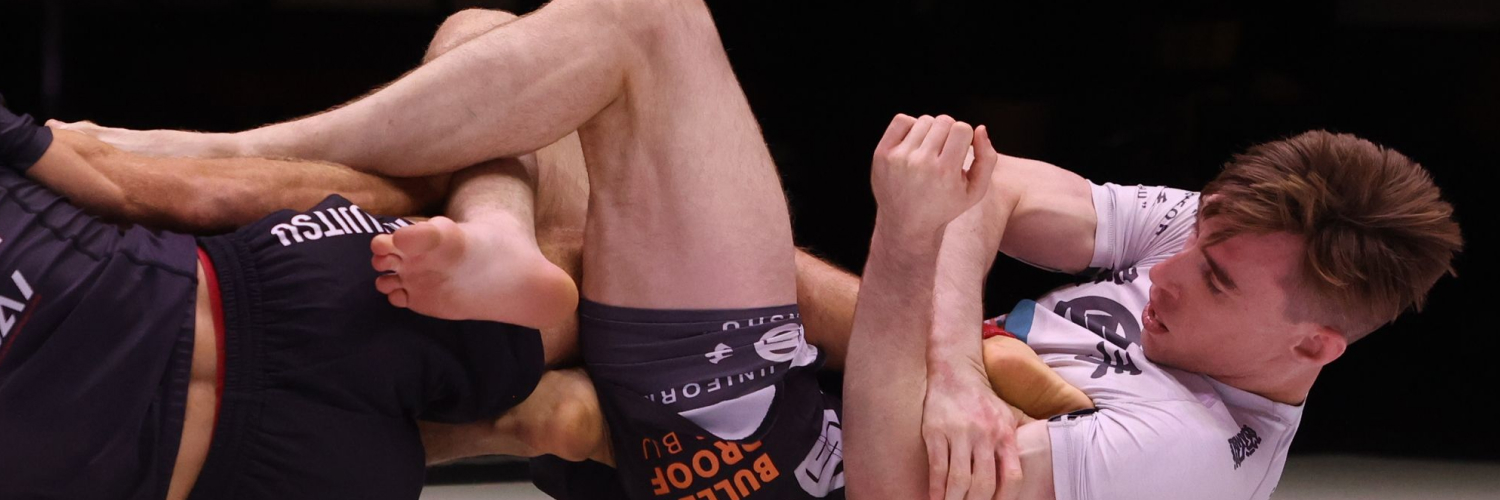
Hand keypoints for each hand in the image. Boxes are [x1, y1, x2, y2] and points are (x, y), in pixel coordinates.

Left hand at [870, 114, 998, 237]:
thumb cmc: (944, 205)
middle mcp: (920, 163)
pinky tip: (914, 144)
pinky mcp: (882, 154)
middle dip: (948, 133)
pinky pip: (901, 121)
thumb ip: (987, 159)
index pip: (962, 128)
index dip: (964, 138)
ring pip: (924, 120)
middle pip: (944, 121)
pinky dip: (910, 127)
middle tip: (944, 152)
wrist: (906, 224)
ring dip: (930, 132)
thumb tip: (980, 128)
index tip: (959, 151)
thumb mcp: (975, 191)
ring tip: (929, 151)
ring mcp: (898, 158)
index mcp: (945, 172)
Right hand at [923, 360, 1022, 499]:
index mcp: (1004, 434)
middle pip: (983, 483)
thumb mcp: (1008, 416)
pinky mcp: (935, 431)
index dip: (1005, 499)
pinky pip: (937, 467)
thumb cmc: (983, 400)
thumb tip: (1039, 458)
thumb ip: (1019, 439)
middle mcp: (984, 434)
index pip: (1012, 476)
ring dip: (954, 499)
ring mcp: (959, 433)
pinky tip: (935, 497)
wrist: (955, 372)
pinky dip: (936, 487)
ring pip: (958, 478)